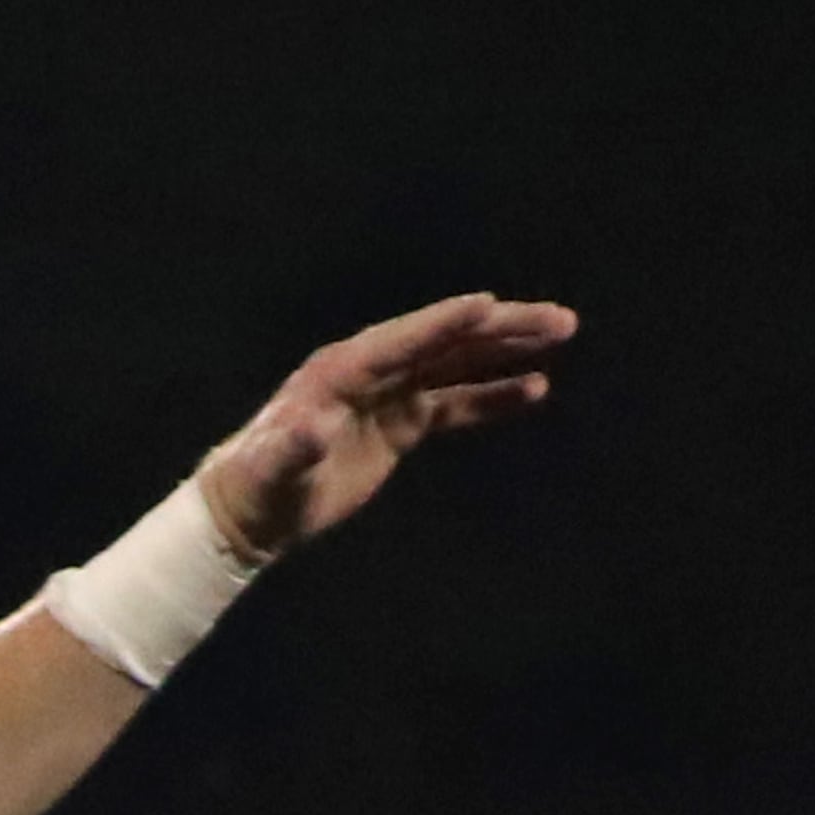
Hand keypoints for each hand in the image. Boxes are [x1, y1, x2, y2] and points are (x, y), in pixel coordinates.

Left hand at [197, 290, 574, 561]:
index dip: (445, 323)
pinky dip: (491, 396)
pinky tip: (533, 389)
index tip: (488, 304)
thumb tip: (314, 428)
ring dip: (508, 351)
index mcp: (343, 370)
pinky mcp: (400, 422)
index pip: (404, 340)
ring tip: (559, 339)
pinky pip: (454, 402)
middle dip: (500, 327)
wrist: (254, 510)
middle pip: (445, 340)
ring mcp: (390, 394)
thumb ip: (296, 446)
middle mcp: (372, 371)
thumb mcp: (276, 469)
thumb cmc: (260, 486)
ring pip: (458, 363)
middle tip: (558, 319)